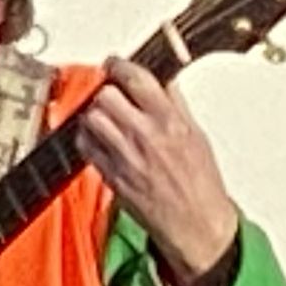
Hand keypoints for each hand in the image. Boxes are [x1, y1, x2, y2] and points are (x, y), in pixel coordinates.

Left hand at [75, 59, 241, 285]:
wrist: (194, 221)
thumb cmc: (200, 181)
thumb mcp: (196, 135)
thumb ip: (176, 106)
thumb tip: (163, 81)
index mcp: (171, 121)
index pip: (137, 79)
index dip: (119, 66)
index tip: (113, 63)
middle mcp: (145, 135)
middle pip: (106, 96)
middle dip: (105, 91)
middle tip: (109, 93)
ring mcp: (125, 156)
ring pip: (91, 119)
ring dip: (93, 113)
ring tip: (104, 116)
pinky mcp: (111, 175)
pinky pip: (86, 146)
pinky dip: (86, 137)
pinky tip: (97, 138)